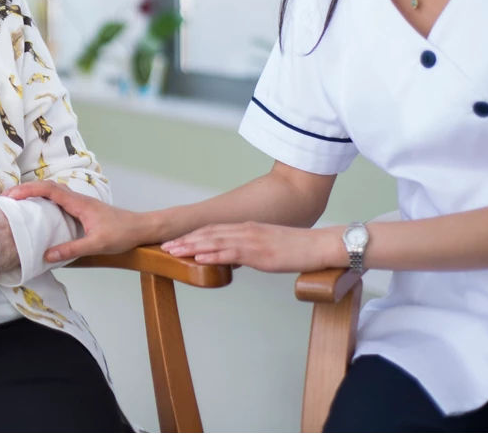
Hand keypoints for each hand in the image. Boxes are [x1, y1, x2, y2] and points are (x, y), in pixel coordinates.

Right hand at [6, 180, 147, 261]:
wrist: (141, 228)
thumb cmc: (122, 234)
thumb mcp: (97, 245)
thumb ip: (72, 249)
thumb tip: (47, 255)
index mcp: (79, 203)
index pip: (49, 189)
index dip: (29, 190)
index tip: (12, 195)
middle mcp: (77, 199)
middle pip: (47, 186)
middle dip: (26, 189)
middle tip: (7, 198)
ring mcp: (80, 203)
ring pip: (53, 191)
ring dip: (34, 192)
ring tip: (17, 202)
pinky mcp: (82, 209)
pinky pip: (58, 198)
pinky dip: (44, 199)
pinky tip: (39, 210)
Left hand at [161, 222, 342, 272]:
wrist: (322, 245)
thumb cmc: (301, 249)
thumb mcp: (271, 249)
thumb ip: (253, 251)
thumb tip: (239, 259)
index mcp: (249, 229)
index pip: (215, 230)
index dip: (194, 235)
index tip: (177, 240)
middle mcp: (247, 230)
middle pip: (209, 233)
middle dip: (185, 240)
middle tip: (165, 246)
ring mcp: (252, 240)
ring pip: (214, 241)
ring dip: (191, 246)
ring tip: (172, 251)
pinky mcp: (259, 252)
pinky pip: (231, 253)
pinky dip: (211, 254)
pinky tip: (197, 257)